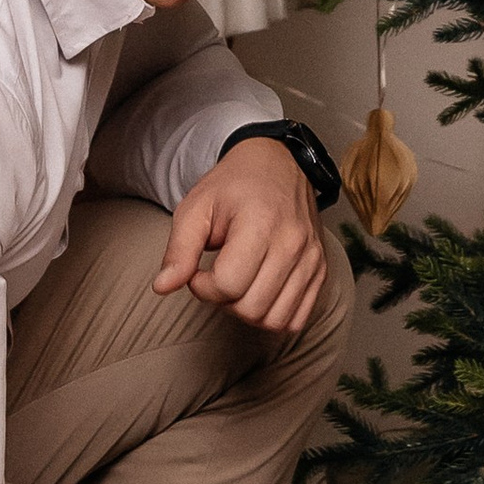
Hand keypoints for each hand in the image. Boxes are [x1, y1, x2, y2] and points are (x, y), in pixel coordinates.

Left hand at [153, 139, 325, 330]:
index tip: (198, 270)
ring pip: (275, 319)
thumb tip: (162, 287)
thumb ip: (179, 250)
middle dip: (224, 301)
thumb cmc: (233, 186)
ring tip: (239, 284)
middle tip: (217, 276)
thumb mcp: (196, 207)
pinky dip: (274, 315)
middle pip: (251, 308)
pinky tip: (260, 291)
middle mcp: (293, 243)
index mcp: (260, 224)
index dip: (203, 287)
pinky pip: (297, 318)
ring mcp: (311, 258)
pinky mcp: (320, 269)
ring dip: (248, 311)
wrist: (277, 163)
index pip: (228, 285)